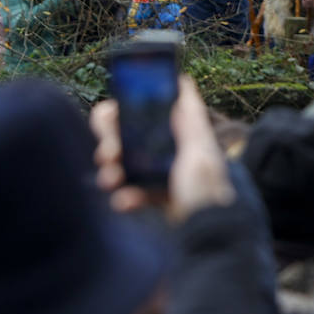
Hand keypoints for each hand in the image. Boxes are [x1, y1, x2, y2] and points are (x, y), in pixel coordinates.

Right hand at [91, 76, 234, 219]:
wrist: (207, 231)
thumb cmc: (207, 189)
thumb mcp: (200, 152)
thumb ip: (190, 122)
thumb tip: (184, 82)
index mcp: (181, 129)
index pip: (146, 107)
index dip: (123, 109)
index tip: (111, 118)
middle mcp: (170, 144)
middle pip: (126, 132)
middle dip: (110, 142)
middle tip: (107, 155)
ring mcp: (161, 168)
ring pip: (124, 161)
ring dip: (112, 171)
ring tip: (109, 181)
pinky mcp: (156, 192)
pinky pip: (131, 189)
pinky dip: (126, 195)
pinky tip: (125, 202)